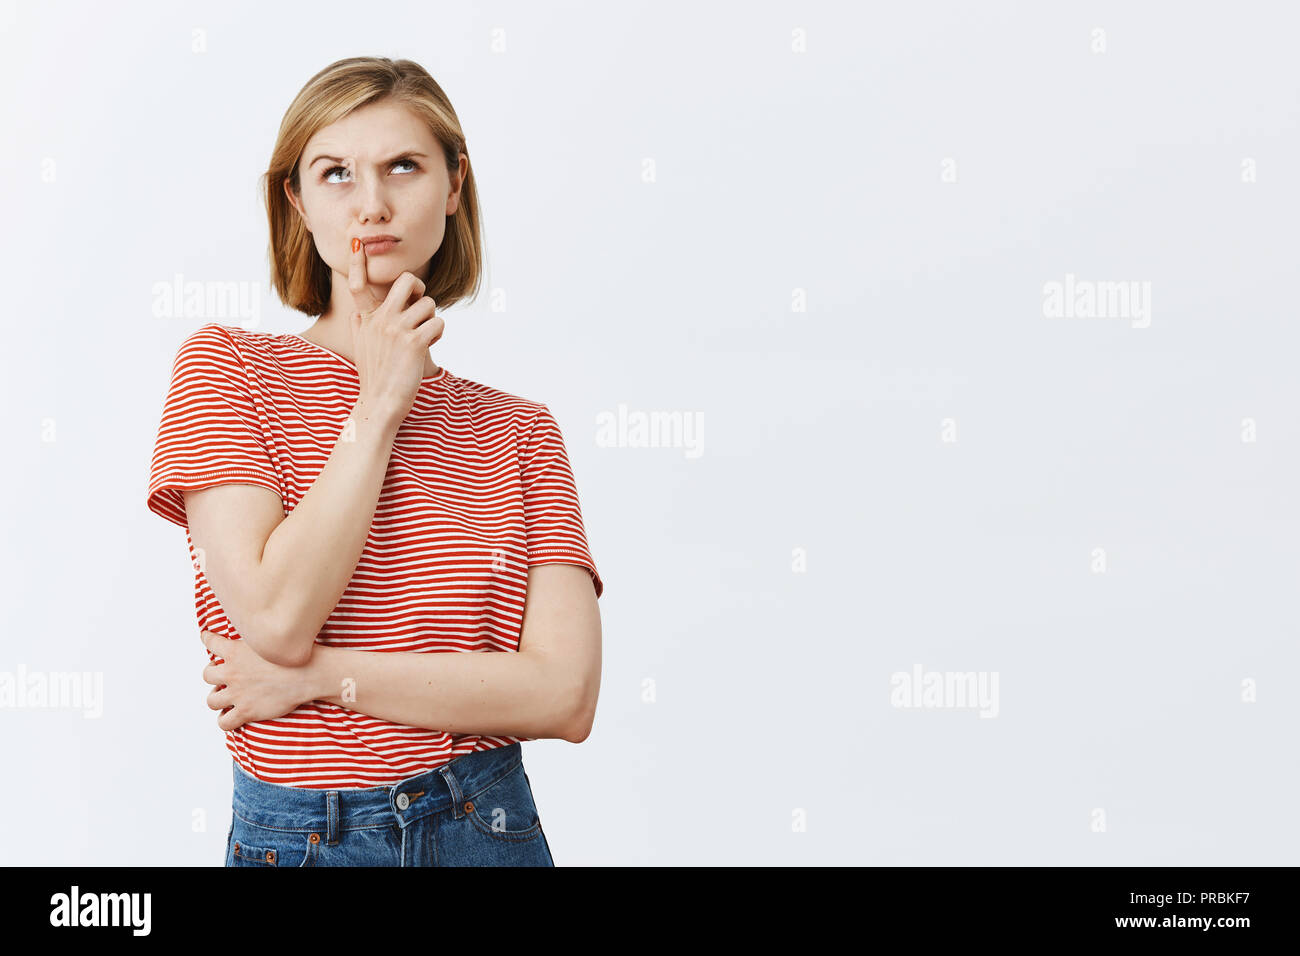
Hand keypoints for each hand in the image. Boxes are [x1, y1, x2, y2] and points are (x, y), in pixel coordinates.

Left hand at [200, 630, 311, 731]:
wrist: (310, 674)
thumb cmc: (295, 655)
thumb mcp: (271, 640)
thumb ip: (256, 640)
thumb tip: (254, 635)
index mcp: (236, 651)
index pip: (210, 641)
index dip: (207, 638)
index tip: (206, 637)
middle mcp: (232, 672)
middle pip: (207, 675)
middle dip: (214, 675)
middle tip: (225, 676)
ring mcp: (237, 693)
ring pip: (211, 700)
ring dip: (217, 698)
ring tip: (227, 697)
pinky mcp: (246, 711)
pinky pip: (223, 722)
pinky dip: (225, 720)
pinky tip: (233, 715)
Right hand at [347, 239, 444, 420]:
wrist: (379, 403)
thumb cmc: (375, 376)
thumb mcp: (362, 346)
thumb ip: (362, 324)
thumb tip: (357, 311)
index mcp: (365, 318)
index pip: (358, 284)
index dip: (358, 263)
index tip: (357, 243)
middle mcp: (379, 319)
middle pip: (407, 280)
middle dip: (420, 288)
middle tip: (420, 304)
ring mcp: (396, 329)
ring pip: (429, 303)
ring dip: (432, 318)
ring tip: (425, 334)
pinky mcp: (414, 342)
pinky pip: (438, 322)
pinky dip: (439, 331)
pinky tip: (431, 342)